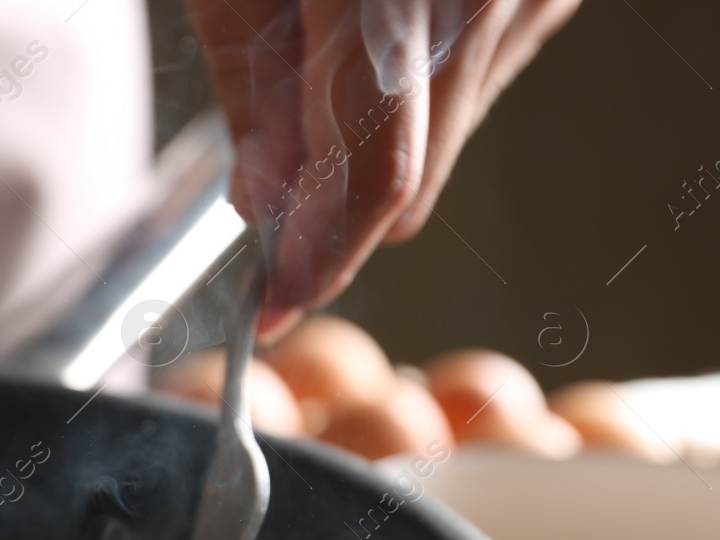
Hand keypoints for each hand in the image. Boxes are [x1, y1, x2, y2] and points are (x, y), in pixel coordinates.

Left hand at [187, 0, 579, 335]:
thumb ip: (254, 98)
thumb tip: (266, 209)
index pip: (374, 175)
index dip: (318, 260)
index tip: (266, 309)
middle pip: (409, 179)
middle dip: (324, 211)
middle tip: (262, 205)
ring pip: (438, 148)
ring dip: (359, 152)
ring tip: (309, 70)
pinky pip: (465, 95)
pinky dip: (402, 105)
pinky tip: (362, 49)